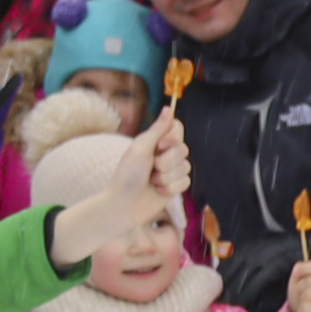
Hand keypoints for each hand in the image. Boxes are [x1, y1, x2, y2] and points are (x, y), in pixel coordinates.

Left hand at [45, 112, 188, 269]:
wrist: (124, 205)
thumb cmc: (127, 175)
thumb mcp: (140, 148)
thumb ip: (158, 129)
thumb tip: (169, 107)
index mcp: (155, 141)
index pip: (177, 128)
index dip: (173, 137)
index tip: (161, 145)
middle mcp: (165, 154)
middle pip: (184, 149)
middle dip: (167, 161)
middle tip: (151, 169)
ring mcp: (171, 171)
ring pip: (186, 167)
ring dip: (167, 177)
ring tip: (152, 181)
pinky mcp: (175, 187)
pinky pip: (186, 183)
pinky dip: (170, 188)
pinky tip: (158, 192)